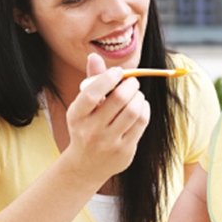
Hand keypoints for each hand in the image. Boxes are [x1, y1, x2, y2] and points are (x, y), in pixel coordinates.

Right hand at [65, 53, 150, 184]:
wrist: (84, 166)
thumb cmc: (85, 126)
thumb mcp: (82, 106)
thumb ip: (91, 81)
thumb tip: (94, 56)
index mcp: (76, 116)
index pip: (91, 94)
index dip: (107, 78)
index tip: (118, 72)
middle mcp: (91, 130)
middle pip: (118, 100)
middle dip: (130, 85)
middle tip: (132, 82)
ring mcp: (108, 143)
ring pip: (133, 111)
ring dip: (139, 96)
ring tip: (136, 94)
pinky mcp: (124, 151)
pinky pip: (141, 123)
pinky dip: (145, 108)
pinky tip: (141, 106)